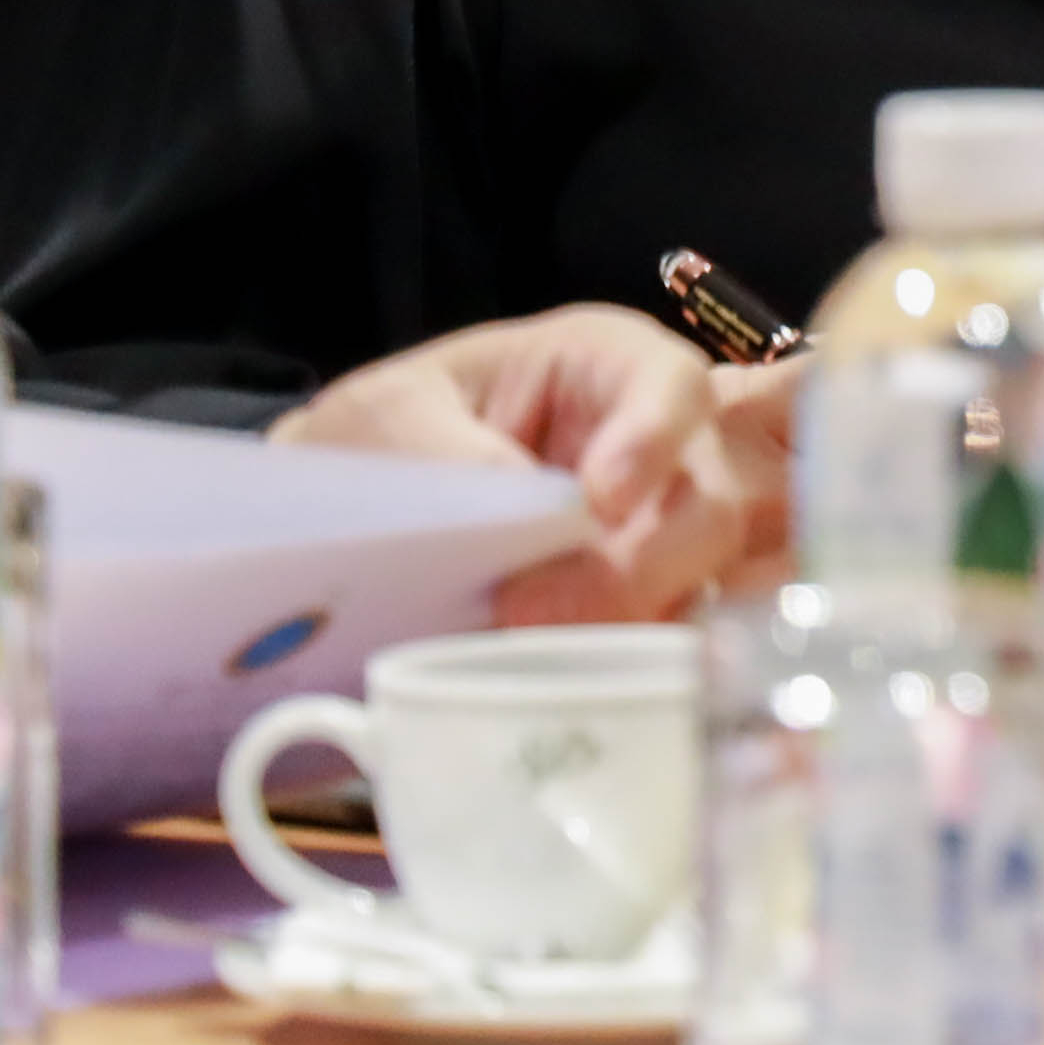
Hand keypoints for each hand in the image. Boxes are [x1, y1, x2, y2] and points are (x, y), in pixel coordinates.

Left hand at [272, 306, 786, 624]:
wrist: (338, 513)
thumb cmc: (374, 436)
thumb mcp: (391, 417)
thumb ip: (457, 456)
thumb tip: (536, 525)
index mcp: (604, 366)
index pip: (673, 386)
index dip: (656, 440)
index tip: (602, 500)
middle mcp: (654, 450)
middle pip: (705, 505)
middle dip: (634, 569)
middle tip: (529, 611)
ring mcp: (651, 538)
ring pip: (693, 588)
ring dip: (619, 630)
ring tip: (523, 651)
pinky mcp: (631, 610)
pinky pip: (658, 646)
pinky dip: (613, 671)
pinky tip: (550, 677)